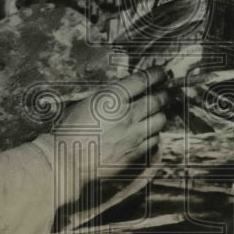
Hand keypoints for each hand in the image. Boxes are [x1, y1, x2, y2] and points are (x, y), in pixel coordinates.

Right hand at [51, 67, 168, 205]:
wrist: (66, 160)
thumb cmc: (69, 131)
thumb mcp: (85, 103)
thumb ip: (107, 96)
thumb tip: (124, 92)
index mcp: (112, 98)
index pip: (143, 80)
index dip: (156, 74)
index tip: (161, 73)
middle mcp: (127, 115)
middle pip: (157, 99)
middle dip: (165, 93)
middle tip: (167, 91)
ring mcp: (133, 135)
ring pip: (160, 120)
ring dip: (161, 114)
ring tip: (159, 112)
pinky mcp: (134, 153)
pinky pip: (154, 140)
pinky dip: (154, 134)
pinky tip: (149, 132)